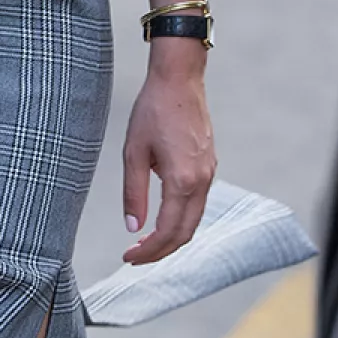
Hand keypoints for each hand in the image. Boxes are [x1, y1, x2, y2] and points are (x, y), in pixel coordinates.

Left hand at [120, 46, 216, 265]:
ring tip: (146, 241)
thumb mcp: (134, 151)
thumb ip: (134, 193)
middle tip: (135, 256)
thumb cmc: (153, 110)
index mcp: (182, 180)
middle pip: (186, 232)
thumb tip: (133, 228)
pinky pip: (198, 202)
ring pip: (194, 219)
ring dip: (172, 235)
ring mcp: (209, 173)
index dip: (149, 251)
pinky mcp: (209, 165)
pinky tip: (162, 216)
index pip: (168, 231)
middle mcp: (202, 181)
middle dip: (161, 251)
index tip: (128, 258)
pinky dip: (182, 217)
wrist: (179, 80)